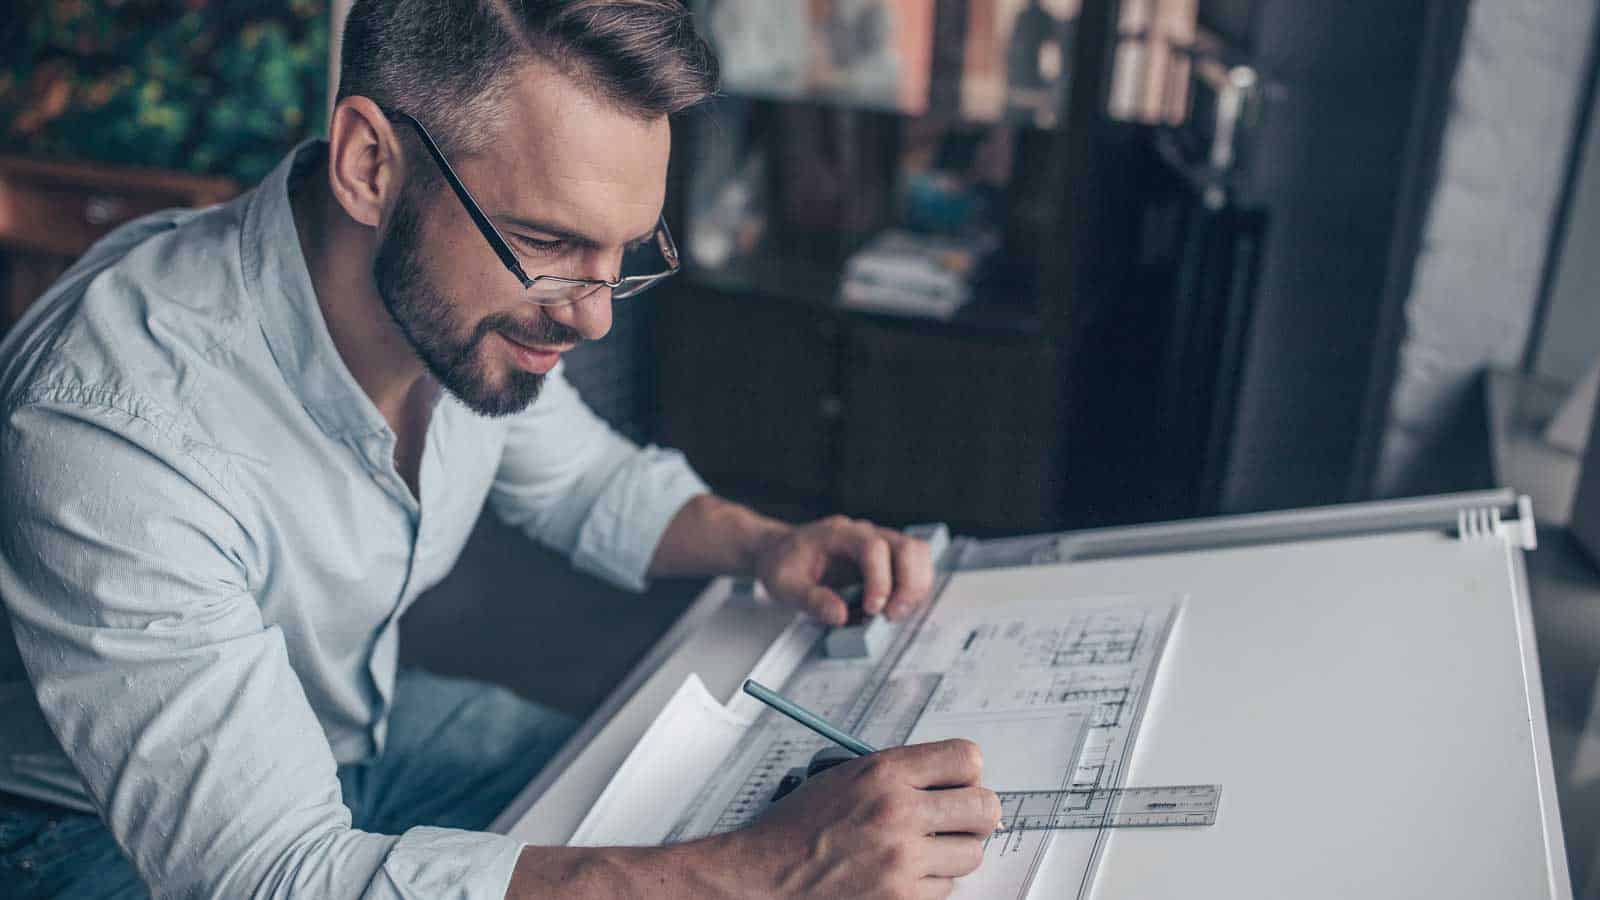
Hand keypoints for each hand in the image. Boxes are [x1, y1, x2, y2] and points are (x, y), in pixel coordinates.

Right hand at [718, 740, 999, 899]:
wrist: (764, 877)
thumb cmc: (797, 828)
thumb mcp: (844, 776)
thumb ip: (899, 773)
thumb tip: (955, 782)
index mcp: (883, 772)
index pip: (966, 758)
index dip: (967, 771)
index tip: (959, 781)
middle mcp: (898, 813)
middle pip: (985, 807)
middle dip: (975, 813)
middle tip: (957, 819)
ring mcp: (903, 861)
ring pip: (971, 853)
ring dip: (951, 853)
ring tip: (917, 851)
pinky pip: (946, 888)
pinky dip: (927, 883)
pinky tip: (897, 875)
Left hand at [754, 516, 934, 624]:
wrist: (782, 551)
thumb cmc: (784, 564)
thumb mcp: (784, 585)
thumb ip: (810, 599)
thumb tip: (841, 616)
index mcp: (839, 534)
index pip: (873, 548)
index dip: (879, 580)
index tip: (873, 609)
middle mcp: (865, 533)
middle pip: (907, 547)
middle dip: (908, 585)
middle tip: (892, 616)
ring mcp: (879, 542)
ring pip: (917, 553)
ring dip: (916, 586)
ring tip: (896, 613)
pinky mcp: (886, 558)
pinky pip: (914, 566)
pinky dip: (913, 588)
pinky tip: (895, 607)